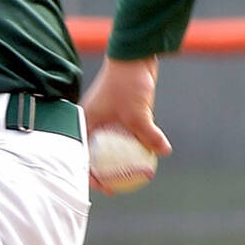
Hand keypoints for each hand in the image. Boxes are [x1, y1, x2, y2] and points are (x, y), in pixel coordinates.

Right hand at [80, 56, 171, 192]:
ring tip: (132, 175)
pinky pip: (123, 134)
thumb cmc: (128, 83)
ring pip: (110, 143)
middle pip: (95, 151)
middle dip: (105, 171)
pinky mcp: (119, 112)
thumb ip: (149, 135)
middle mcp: (92, 119)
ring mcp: (105, 116)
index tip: (105, 188)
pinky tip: (144, 155)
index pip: (81, 154)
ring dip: (120, 158)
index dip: (90, 175)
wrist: (134, 56)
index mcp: (84, 120)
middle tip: (118, 186)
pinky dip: (131, 145)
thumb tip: (163, 151)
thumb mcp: (138, 114)